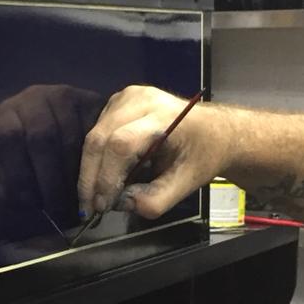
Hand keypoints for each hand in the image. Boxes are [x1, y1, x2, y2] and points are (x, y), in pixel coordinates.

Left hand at [0, 84, 104, 216]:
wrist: (51, 137)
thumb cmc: (26, 160)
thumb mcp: (10, 173)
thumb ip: (12, 187)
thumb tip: (26, 201)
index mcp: (7, 112)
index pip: (8, 139)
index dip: (19, 174)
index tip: (29, 203)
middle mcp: (34, 98)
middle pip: (43, 139)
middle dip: (50, 180)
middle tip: (57, 209)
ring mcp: (65, 96)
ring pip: (71, 139)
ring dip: (74, 176)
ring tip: (74, 202)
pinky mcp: (92, 101)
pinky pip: (96, 134)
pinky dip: (95, 162)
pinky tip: (91, 182)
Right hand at [77, 86, 233, 218]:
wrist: (214, 130)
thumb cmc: (203, 155)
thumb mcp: (187, 183)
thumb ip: (156, 200)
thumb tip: (122, 204)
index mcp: (164, 116)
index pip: (122, 144)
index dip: (106, 177)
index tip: (102, 206)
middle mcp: (140, 99)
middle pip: (100, 138)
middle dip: (90, 177)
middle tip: (89, 207)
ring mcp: (127, 96)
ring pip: (94, 135)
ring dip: (91, 168)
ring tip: (96, 195)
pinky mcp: (118, 101)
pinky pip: (97, 131)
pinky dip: (96, 157)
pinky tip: (104, 174)